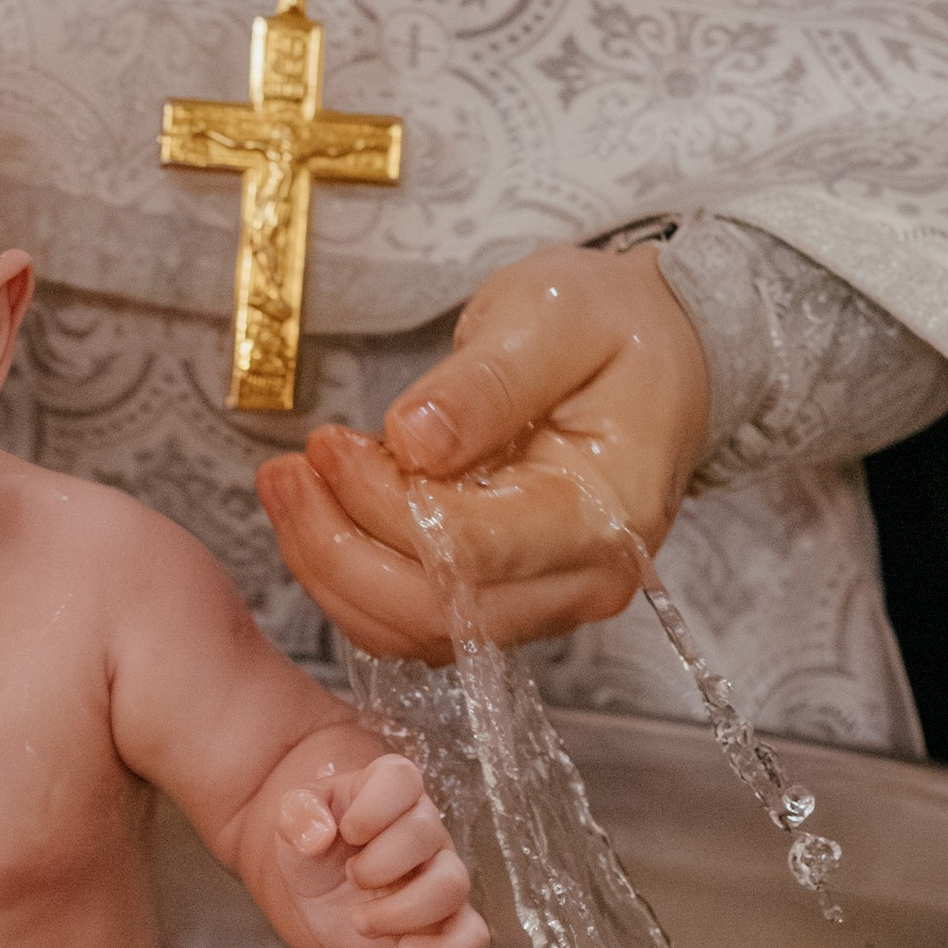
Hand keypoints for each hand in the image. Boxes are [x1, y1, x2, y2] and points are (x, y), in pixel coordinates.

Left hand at [254, 241, 709, 660]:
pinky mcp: (509, 599)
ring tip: (289, 487)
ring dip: (334, 569)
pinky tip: (321, 516)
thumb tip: (414, 439)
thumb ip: (485, 381)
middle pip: (439, 611)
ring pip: (419, 631)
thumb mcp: (550, 316)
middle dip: (339, 547)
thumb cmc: (610, 327)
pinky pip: (418, 622)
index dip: (384, 505)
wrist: (661, 351)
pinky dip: (355, 581)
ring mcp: (548, 600)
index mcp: (606, 511)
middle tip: (287, 471)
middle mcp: (585, 579)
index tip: (330, 444)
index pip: (474, 548)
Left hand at [279, 753, 486, 947]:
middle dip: (378, 864)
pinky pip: (472, 935)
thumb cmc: (312, 849)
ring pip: (452, 884)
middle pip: (427, 832)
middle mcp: (423, 825)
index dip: (375, 805)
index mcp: (386, 789)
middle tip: (350, 878)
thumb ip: (298, 816)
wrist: (315, 900)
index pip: (402, 776)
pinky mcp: (444, 919)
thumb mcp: (292, 824)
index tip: (347, 832)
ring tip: (361, 921)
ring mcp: (439, 872)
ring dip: (402, 911)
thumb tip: (318, 834)